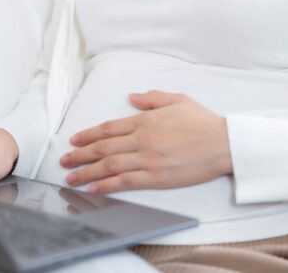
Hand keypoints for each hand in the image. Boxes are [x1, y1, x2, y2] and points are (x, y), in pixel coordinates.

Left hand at [58, 90, 231, 194]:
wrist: (223, 143)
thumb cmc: (203, 122)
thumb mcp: (177, 100)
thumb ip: (152, 98)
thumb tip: (132, 98)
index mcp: (145, 120)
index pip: (108, 128)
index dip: (88, 135)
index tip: (74, 141)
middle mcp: (142, 139)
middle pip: (102, 148)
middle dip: (79, 155)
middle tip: (64, 161)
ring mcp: (147, 159)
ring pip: (108, 165)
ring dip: (86, 172)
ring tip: (70, 177)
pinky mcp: (156, 177)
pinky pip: (125, 182)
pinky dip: (106, 185)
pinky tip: (93, 188)